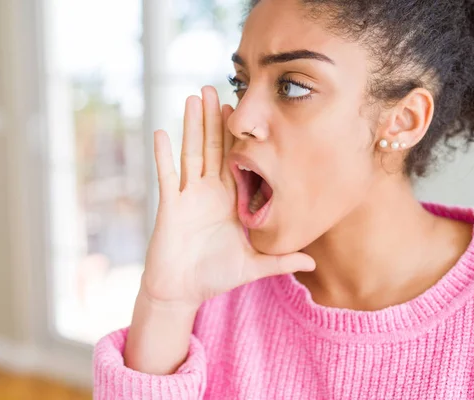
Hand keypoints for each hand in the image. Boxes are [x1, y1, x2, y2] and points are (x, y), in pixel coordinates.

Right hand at [142, 86, 315, 307]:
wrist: (181, 291)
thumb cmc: (214, 277)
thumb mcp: (252, 266)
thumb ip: (280, 261)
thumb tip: (312, 262)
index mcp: (229, 201)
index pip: (236, 161)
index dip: (239, 135)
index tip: (244, 109)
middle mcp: (209, 193)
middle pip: (213, 148)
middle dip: (214, 118)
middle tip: (217, 87)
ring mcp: (188, 197)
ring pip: (192, 153)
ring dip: (192, 126)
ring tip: (195, 98)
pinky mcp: (170, 206)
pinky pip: (167, 176)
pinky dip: (163, 156)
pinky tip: (161, 132)